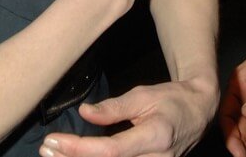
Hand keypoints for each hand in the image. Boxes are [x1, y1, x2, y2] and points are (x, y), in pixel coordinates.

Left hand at [40, 78, 217, 156]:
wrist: (199, 113)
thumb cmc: (172, 100)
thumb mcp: (144, 95)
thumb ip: (114, 107)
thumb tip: (84, 113)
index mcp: (156, 137)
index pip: (111, 151)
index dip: (79, 149)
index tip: (54, 141)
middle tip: (47, 149)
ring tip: (55, 155)